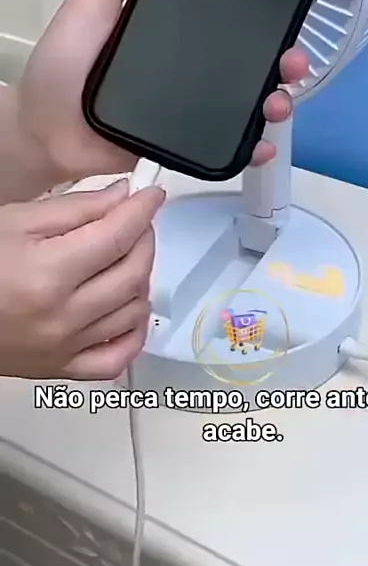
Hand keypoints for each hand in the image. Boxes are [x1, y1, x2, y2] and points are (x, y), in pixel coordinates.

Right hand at [0, 179, 163, 379]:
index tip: (152, 195)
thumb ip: (76, 208)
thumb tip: (125, 196)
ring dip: (140, 279)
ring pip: (133, 312)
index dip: (142, 211)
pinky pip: (118, 359)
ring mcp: (65, 348)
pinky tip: (127, 307)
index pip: (117, 238)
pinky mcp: (62, 370)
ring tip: (124, 259)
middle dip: (144, 240)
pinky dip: (134, 333)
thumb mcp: (17, 221)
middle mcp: (63, 317)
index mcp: (48, 274)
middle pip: (132, 274)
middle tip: (135, 223)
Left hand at [18, 0, 308, 184]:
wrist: (45, 131)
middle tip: (293, 62)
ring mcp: (189, 105)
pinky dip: (249, 147)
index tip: (286, 5)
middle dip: (281, 62)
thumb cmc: (62, 64)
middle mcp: (189, 66)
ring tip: (278, 104)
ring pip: (245, 104)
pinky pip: (224, 144)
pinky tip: (263, 145)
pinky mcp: (183, 140)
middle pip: (249, 63)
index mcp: (171, 30)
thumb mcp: (90, 3)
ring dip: (273, 103)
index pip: (226, 19)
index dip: (260, 14)